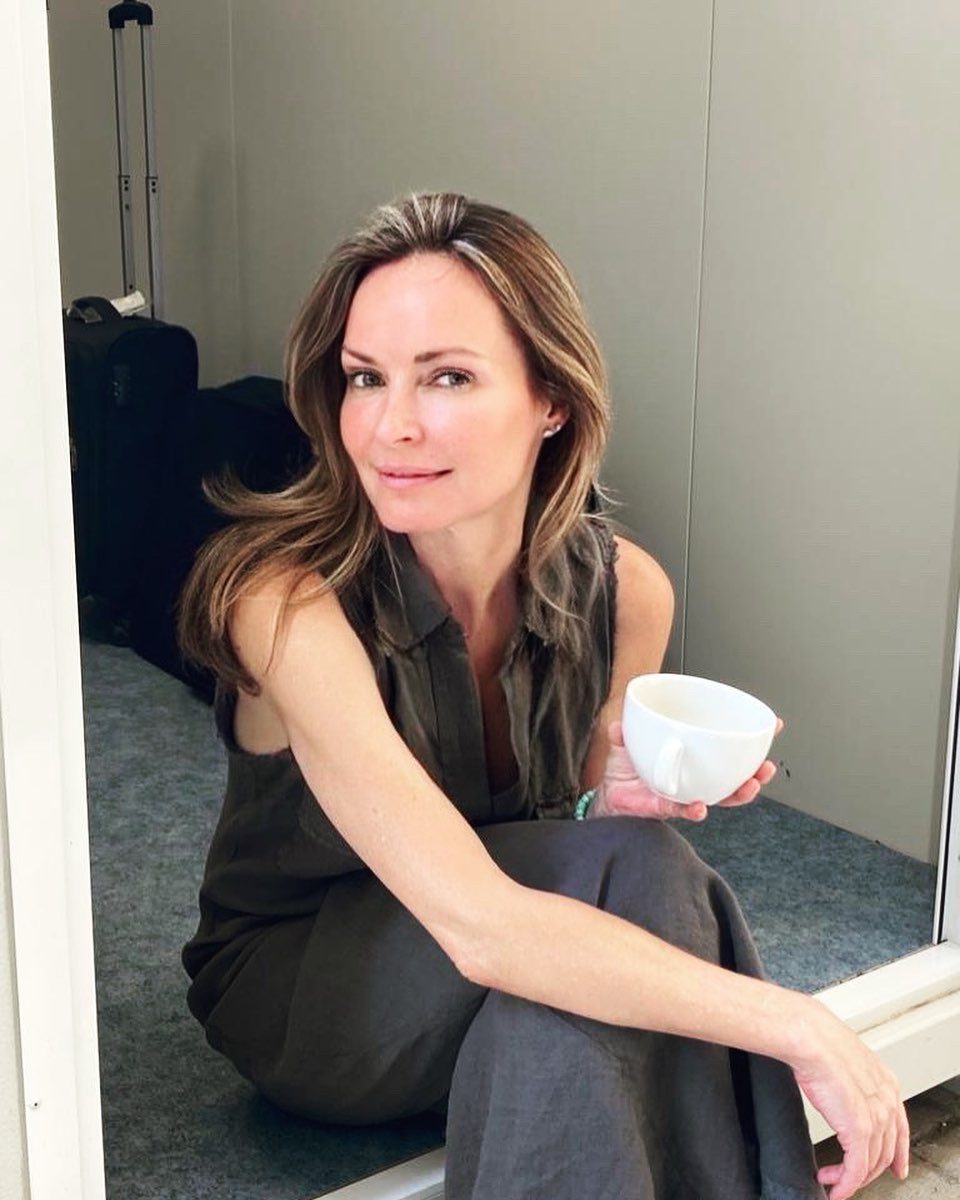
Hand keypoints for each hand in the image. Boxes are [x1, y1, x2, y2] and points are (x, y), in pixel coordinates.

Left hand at [590, 718, 784, 821]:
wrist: (607, 798)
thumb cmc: (624, 771)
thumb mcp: (624, 745)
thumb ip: (621, 734)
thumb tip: (617, 724)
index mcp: (692, 757)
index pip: (725, 747)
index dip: (749, 739)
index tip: (772, 726)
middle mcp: (694, 777)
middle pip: (734, 776)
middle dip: (756, 773)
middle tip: (766, 767)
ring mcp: (685, 793)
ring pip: (720, 797)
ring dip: (738, 793)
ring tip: (750, 786)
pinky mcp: (669, 809)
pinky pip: (686, 811)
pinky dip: (695, 810)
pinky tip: (702, 806)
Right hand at [787, 995, 909, 1198]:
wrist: (809, 1037)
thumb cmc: (817, 1040)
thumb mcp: (842, 1061)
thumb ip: (848, 1080)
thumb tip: (835, 1089)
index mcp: (886, 1082)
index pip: (899, 1127)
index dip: (897, 1153)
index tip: (895, 1168)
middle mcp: (887, 1102)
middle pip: (884, 1151)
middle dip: (866, 1170)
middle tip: (847, 1178)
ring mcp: (876, 1117)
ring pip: (870, 1163)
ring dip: (849, 1178)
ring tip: (830, 1179)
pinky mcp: (859, 1132)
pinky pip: (856, 1170)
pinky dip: (845, 1184)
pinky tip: (835, 1188)